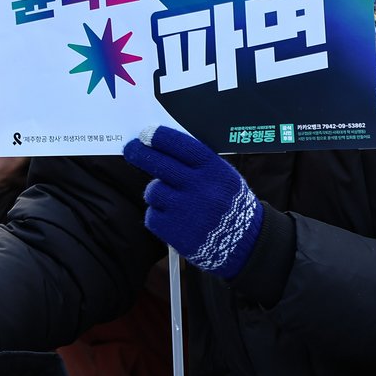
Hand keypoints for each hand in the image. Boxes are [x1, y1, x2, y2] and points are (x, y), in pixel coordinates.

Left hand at [123, 126, 262, 278]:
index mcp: (214, 170)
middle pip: (159, 164)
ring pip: (153, 191)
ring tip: (171, 199)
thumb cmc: (229, 204)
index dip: (159, 137)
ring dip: (156, 192)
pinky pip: (152, 215)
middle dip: (140, 154)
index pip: (181, 146)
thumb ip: (199, 164)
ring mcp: (185, 210)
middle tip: (131, 149)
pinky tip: (174, 219)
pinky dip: (159, 216)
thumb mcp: (224, 177)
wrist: (243, 242)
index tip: (145, 133)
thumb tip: (164, 147)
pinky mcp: (174, 231)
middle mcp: (200, 187)